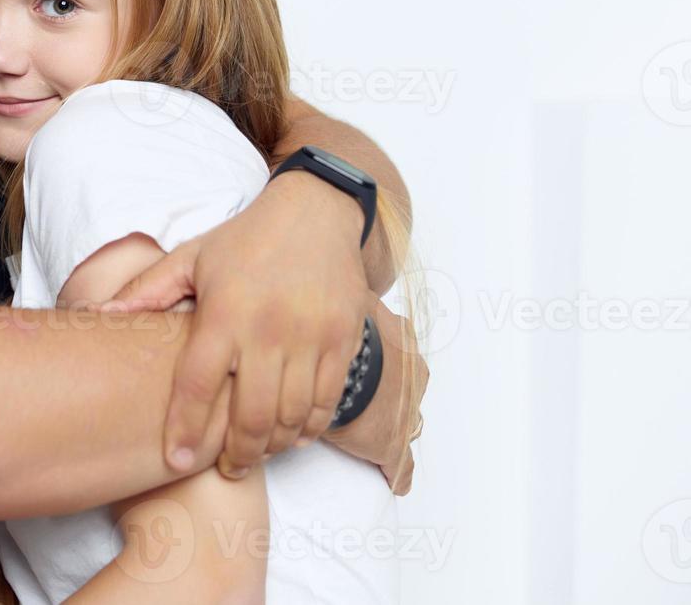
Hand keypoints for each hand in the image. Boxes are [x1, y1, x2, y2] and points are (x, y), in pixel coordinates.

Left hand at [100, 171, 372, 478]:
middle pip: (251, 415)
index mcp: (224, 312)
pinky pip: (327, 400)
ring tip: (255, 454)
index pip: (198, 384)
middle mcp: (268, 330)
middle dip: (236, 454)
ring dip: (273, 446)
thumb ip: (147, 290)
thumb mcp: (191, 257)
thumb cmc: (246, 240)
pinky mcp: (344, 340)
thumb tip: (100, 314)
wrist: (315, 213)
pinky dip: (310, 426)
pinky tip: (294, 434)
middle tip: (225, 468)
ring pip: (292, 416)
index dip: (184, 428)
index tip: (174, 460)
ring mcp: (311, 338)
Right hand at [325, 298, 428, 494]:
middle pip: (405, 388)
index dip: (381, 359)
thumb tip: (333, 264)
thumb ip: (341, 293)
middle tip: (365, 398)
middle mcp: (411, 377)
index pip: (397, 351)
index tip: (366, 361)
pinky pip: (402, 465)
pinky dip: (399, 472)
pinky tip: (397, 479)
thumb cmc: (343, 333)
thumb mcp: (344, 301)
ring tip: (367, 432)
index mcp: (402, 342)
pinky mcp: (393, 447)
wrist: (345, 372)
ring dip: (389, 427)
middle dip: (388, 394)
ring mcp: (405, 413)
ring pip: (405, 423)